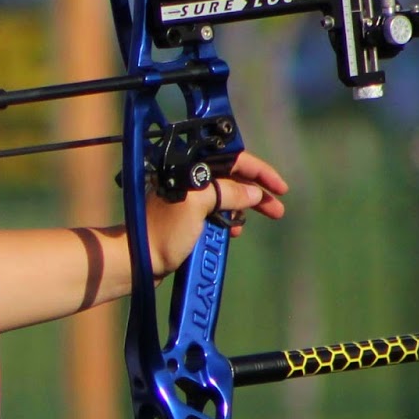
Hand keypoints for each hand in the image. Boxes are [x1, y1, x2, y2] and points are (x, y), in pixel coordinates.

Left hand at [146, 150, 287, 277]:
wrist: (138, 259)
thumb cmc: (163, 230)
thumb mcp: (199, 205)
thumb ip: (229, 193)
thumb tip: (254, 193)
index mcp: (190, 168)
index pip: (233, 159)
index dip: (259, 171)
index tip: (280, 187)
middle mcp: (189, 179)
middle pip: (233, 178)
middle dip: (257, 192)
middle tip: (278, 210)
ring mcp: (188, 198)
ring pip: (226, 196)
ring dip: (244, 207)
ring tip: (255, 222)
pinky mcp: (186, 217)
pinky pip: (216, 212)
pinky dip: (229, 219)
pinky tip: (234, 230)